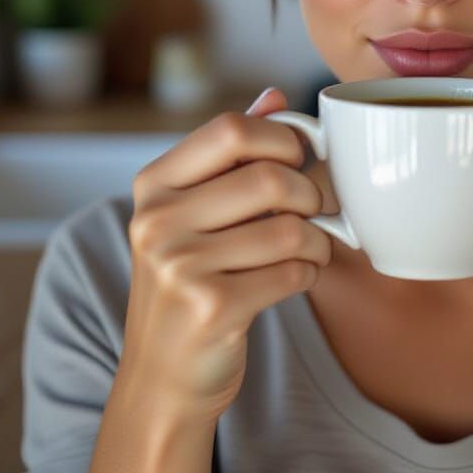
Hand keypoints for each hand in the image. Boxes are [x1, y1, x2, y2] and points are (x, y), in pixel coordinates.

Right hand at [117, 88, 332, 420]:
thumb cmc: (192, 280)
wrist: (164, 378)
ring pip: (289, 228)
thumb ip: (232, 153)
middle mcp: (156, 220)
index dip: (283, 139)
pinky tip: (297, 277)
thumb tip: (275, 95)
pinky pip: (292, 271)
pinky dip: (309, 272)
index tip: (300, 158)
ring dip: (318, 240)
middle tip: (316, 211)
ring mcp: (178, 266)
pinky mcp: (209, 307)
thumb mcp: (195, 212)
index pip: (232, 129)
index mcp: (154, 184)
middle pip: (270, 178)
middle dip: (311, 194)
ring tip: (311, 248)